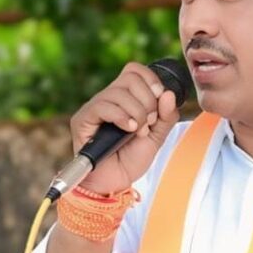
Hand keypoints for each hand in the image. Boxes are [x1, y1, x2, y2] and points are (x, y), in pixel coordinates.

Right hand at [68, 62, 179, 194]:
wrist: (115, 182)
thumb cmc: (131, 159)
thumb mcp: (157, 136)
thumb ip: (166, 116)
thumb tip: (168, 93)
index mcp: (125, 97)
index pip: (135, 70)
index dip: (151, 80)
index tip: (161, 100)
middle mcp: (109, 98)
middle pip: (130, 78)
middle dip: (148, 100)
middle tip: (149, 122)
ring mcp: (95, 107)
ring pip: (119, 92)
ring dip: (137, 112)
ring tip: (139, 130)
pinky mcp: (83, 119)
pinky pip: (103, 106)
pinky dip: (122, 116)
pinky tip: (129, 129)